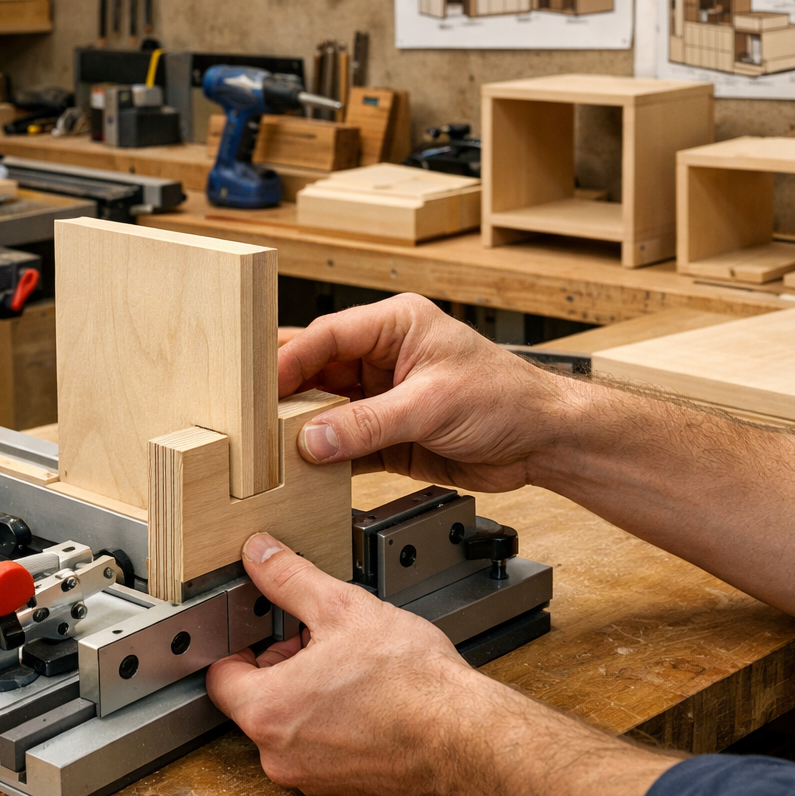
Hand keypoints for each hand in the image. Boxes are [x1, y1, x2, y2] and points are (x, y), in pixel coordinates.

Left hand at [206, 533, 675, 795]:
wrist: (466, 737)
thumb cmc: (411, 682)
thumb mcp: (343, 607)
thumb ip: (291, 579)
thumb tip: (260, 555)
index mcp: (266, 710)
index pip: (220, 675)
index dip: (242, 644)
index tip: (265, 628)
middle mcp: (278, 754)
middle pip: (257, 699)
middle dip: (284, 664)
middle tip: (321, 638)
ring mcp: (310, 777)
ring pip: (291, 724)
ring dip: (310, 692)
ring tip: (352, 664)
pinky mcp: (342, 789)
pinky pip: (320, 747)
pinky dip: (335, 721)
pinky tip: (368, 695)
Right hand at [278, 294, 572, 491]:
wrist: (544, 441)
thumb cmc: (507, 398)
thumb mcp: (433, 405)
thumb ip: (370, 422)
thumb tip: (314, 438)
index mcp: (396, 326)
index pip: (328, 335)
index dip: (291, 359)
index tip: (260, 386)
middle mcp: (384, 357)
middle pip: (319, 370)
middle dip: (286, 392)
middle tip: (250, 416)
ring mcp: (384, 397)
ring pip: (327, 410)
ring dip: (302, 429)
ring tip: (268, 447)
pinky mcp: (389, 435)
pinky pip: (345, 444)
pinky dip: (325, 458)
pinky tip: (304, 469)